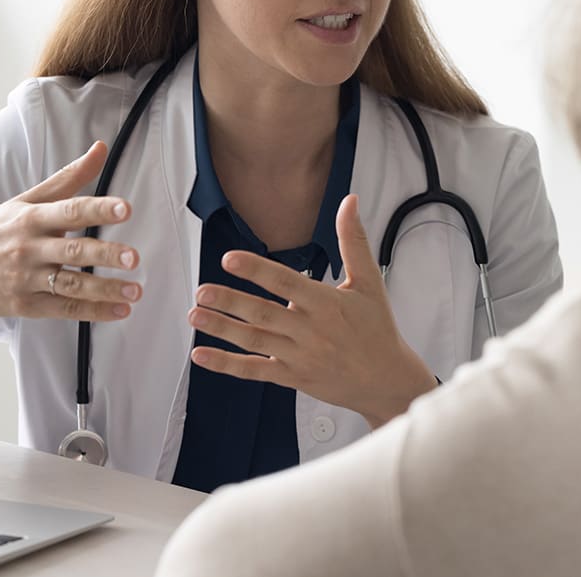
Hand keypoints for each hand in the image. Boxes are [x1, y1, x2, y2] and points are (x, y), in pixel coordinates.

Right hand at [0, 141, 143, 330]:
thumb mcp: (27, 199)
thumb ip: (69, 177)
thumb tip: (101, 148)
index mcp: (32, 218)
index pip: (69, 210)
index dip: (98, 208)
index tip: (125, 208)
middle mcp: (29, 248)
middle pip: (72, 251)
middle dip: (104, 254)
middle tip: (134, 257)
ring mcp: (26, 279)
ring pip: (71, 285)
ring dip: (105, 289)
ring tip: (135, 289)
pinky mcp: (26, 305)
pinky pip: (64, 309)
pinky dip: (94, 312)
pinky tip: (120, 309)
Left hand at [187, 194, 436, 427]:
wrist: (386, 379)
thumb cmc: (377, 328)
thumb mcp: (369, 282)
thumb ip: (353, 241)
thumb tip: (348, 201)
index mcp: (326, 304)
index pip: (285, 283)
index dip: (256, 270)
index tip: (229, 259)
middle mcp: (309, 330)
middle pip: (263, 314)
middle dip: (230, 302)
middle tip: (201, 290)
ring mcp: (299, 356)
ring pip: (254, 341)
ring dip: (222, 328)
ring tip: (195, 314)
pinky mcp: (292, 377)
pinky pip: (254, 371)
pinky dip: (227, 365)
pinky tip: (202, 354)